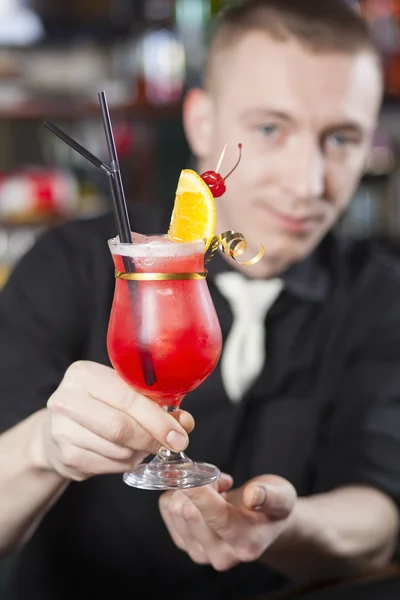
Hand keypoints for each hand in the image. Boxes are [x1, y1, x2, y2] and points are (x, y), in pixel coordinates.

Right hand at [34, 361, 193, 480]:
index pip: (127, 396)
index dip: (157, 417)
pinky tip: (126, 454)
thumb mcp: (123, 394)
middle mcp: (67, 399)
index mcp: (84, 374)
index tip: (179, 433)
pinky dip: (126, 463)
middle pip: (120, 426)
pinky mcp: (64, 456)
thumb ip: (155, 404)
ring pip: (117, 449)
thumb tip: (184, 422)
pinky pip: (109, 465)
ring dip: (139, 451)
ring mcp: (62, 429)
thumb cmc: (100, 405)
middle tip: (172, 445)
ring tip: (143, 444)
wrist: (57, 429)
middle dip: (152, 437)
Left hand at [159, 474, 295, 570]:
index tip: (192, 470)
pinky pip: (167, 509)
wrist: (262, 522)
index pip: (216, 516)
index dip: (200, 491)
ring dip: (189, 488)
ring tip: (215, 488)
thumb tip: (253, 495)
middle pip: (189, 511)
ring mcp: (199, 552)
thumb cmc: (272, 505)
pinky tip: (201, 495)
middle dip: (200, 484)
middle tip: (220, 479)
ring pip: (175, 509)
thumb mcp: (282, 496)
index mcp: (246, 543)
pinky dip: (179, 493)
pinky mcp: (184, 543)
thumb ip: (270, 496)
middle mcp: (220, 555)